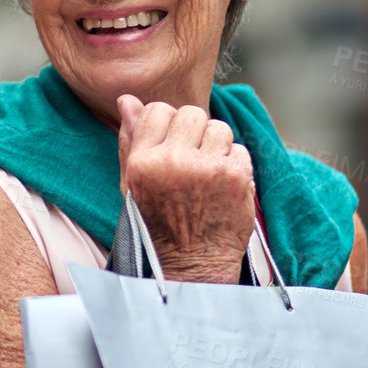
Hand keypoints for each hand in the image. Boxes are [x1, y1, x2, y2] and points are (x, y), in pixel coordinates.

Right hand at [117, 95, 254, 283]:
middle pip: (192, 113)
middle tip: (191, 160)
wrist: (191, 266)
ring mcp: (207, 169)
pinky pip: (240, 149)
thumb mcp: (132, 184)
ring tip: (207, 174)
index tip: (171, 145)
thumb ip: (130, 140)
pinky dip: (235, 165)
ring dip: (216, 146)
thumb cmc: (157, 224)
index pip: (159, 110)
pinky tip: (222, 186)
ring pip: (219, 128)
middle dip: (194, 132)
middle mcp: (173, 162)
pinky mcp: (236, 177)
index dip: (168, 124)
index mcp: (143, 162)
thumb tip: (127, 100)